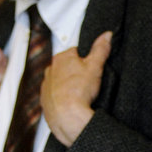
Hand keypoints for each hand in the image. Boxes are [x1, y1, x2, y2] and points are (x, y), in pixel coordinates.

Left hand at [41, 31, 111, 146]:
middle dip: (76, 73)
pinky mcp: (45, 101)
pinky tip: (73, 104)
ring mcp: (46, 86)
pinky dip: (63, 99)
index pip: (75, 52)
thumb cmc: (79, 91)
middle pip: (66, 67)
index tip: (91, 68)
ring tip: (81, 95)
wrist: (67, 116)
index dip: (85, 60)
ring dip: (68, 86)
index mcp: (61, 58)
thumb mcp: (95, 66)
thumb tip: (106, 35)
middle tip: (88, 82)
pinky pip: (55, 97)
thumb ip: (101, 49)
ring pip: (60, 82)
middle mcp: (50, 70)